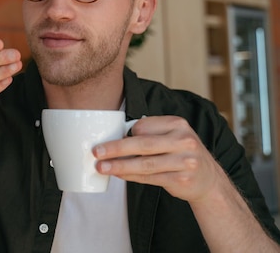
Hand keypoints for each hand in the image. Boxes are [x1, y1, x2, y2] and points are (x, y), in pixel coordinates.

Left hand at [93, 116, 223, 201]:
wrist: (208, 179)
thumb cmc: (180, 153)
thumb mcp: (172, 136)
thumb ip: (150, 134)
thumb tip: (114, 138)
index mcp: (177, 124)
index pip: (144, 126)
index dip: (125, 133)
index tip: (107, 139)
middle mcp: (184, 141)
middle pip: (143, 144)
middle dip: (116, 148)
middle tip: (97, 152)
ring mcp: (185, 161)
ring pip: (145, 164)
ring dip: (120, 166)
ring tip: (101, 167)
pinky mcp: (181, 180)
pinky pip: (150, 178)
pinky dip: (131, 176)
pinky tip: (118, 174)